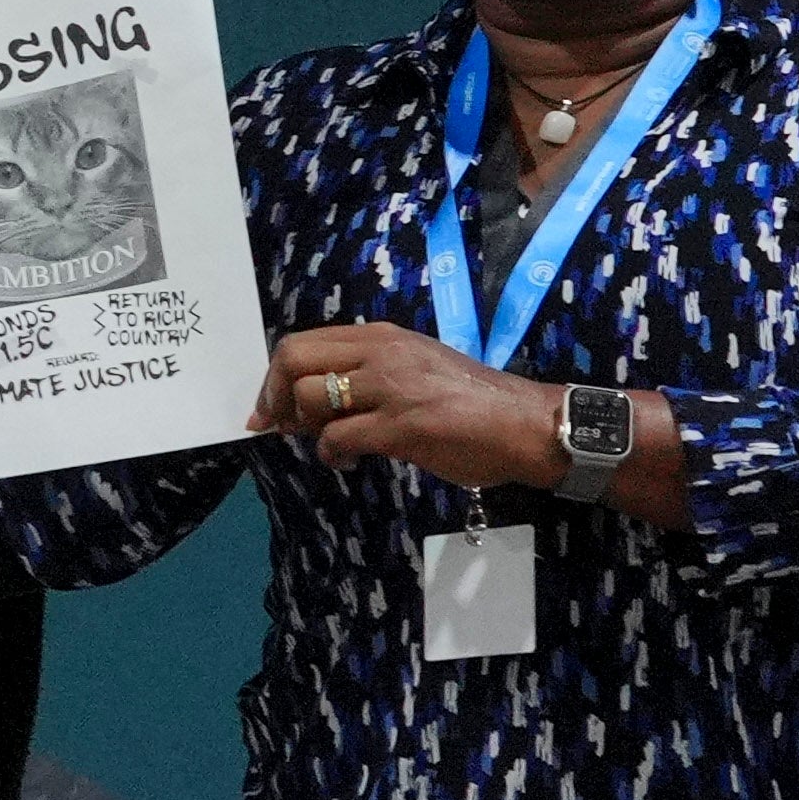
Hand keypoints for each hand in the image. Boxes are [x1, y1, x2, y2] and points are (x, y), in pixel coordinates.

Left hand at [257, 322, 553, 493]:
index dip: (276, 377)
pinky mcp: (402, 426)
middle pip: (293, 360)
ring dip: (306, 428)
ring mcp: (392, 388)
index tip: (271, 408)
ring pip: (309, 398)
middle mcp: (382, 353)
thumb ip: (367, 374)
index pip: (303, 342)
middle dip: (275, 398)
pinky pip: (337, 439)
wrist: (527, 425)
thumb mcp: (415, 369)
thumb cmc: (472, 401)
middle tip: (282, 427)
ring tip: (330, 443)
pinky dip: (331, 456)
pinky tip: (350, 462)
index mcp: (382, 337)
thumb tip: (309, 400)